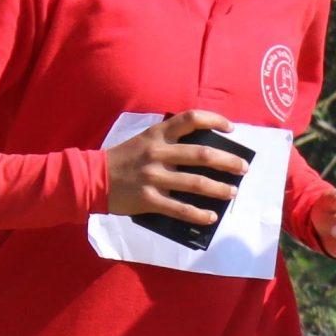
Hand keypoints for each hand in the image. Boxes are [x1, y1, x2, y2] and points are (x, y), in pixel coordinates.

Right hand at [105, 109, 250, 226]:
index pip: (191, 119)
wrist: (92, 178)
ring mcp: (154, 177)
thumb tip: (202, 152)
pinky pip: (180, 209)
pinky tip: (211, 216)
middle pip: (202, 154)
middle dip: (228, 162)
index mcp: (157, 134)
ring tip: (232, 192)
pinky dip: (199, 214)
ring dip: (219, 189)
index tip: (231, 129)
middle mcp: (158, 153)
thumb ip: (168, 141)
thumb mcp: (143, 140)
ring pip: (196, 183)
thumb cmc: (122, 159)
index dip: (215, 120)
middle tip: (243, 168)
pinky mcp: (150, 200)